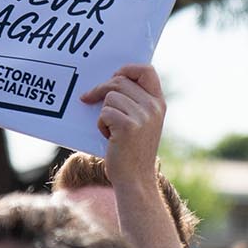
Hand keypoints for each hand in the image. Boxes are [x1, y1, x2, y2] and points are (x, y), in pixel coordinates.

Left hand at [79, 64, 165, 185]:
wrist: (135, 179)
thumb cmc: (132, 150)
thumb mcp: (142, 123)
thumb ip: (135, 102)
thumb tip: (109, 82)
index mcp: (159, 103)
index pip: (146, 70)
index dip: (127, 69)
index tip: (114, 76)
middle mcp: (153, 107)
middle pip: (119, 81)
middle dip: (101, 89)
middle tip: (89, 98)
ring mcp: (143, 116)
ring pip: (110, 97)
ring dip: (103, 112)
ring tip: (111, 130)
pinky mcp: (128, 126)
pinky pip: (105, 112)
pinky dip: (101, 124)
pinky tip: (109, 137)